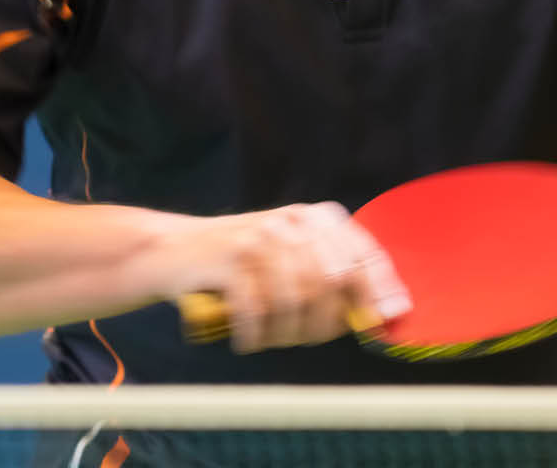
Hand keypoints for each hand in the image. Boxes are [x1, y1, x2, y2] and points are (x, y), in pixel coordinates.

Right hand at [143, 203, 411, 353]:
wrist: (173, 250)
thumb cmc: (240, 265)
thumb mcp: (289, 258)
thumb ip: (332, 279)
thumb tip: (383, 315)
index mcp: (315, 218)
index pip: (363, 254)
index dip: (378, 291)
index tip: (380, 324)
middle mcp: (292, 221)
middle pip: (330, 283)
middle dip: (322, 324)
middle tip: (303, 340)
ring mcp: (260, 236)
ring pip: (295, 301)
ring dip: (285, 333)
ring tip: (270, 339)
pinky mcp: (229, 257)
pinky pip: (257, 310)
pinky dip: (254, 334)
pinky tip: (247, 339)